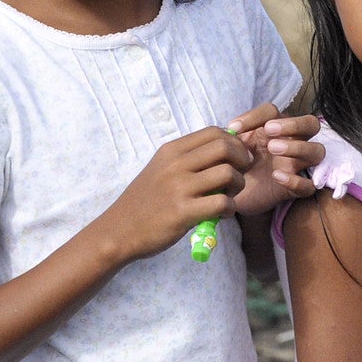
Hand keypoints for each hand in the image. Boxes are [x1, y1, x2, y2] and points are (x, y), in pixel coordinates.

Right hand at [97, 124, 252, 261]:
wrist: (119, 230)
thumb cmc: (145, 201)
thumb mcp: (160, 169)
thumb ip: (187, 159)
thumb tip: (223, 149)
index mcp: (171, 150)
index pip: (213, 131)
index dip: (233, 142)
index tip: (235, 158)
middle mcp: (175, 164)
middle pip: (225, 147)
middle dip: (241, 160)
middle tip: (239, 176)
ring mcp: (179, 187)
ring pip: (228, 174)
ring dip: (238, 185)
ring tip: (230, 196)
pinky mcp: (183, 212)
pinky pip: (222, 203)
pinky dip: (230, 209)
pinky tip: (222, 214)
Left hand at [228, 105, 325, 216]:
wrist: (234, 194)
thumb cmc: (237, 165)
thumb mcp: (232, 148)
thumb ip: (234, 137)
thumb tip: (233, 129)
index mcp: (274, 130)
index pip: (274, 112)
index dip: (256, 116)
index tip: (234, 129)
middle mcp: (291, 143)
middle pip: (311, 124)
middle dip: (294, 124)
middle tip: (269, 130)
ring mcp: (296, 166)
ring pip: (318, 151)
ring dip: (298, 147)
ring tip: (273, 149)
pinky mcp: (295, 190)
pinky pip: (308, 186)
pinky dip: (296, 180)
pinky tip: (276, 176)